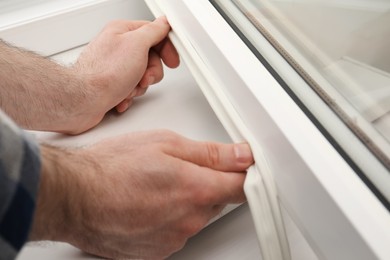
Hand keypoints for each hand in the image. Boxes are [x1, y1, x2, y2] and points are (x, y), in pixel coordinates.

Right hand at [30, 130, 252, 258]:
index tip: (243, 168)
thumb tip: (242, 155)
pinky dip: (170, 218)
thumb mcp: (165, 143)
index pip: (242, 187)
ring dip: (187, 202)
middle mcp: (189, 220)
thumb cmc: (112, 167)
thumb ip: (210, 153)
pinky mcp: (158, 251)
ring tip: (157, 186)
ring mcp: (174, 239)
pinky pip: (177, 231)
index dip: (246, 175)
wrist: (74, 196)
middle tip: (181, 169)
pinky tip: (148, 204)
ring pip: (197, 216)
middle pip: (218, 201)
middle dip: (208, 184)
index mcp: (195, 189)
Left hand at [71, 16, 179, 131]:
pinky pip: (132, 87)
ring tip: (129, 88)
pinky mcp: (112, 83)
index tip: (172, 60)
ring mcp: (114, 66)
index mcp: (122, 32)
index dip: (165, 47)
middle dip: (151, 72)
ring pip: (142, 75)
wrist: (83, 100)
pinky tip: (122, 96)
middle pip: (150, 57)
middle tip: (144, 78)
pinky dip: (130, 95)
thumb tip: (163, 24)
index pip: (153, 33)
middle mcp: (117, 47)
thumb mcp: (137, 45)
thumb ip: (153, 32)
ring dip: (139, 86)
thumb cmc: (104, 74)